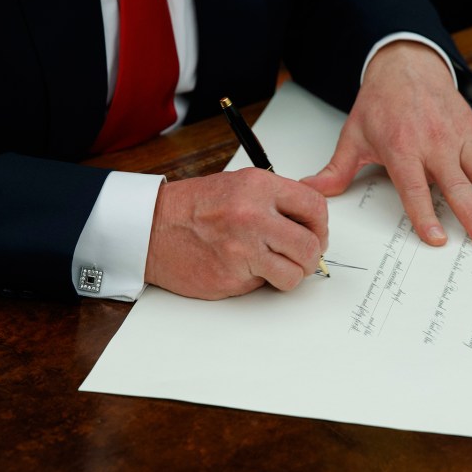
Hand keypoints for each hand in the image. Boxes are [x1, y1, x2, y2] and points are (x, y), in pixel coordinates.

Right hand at [144, 168, 328, 298]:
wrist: (151, 227)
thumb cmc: (192, 208)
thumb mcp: (239, 186)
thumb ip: (275, 202)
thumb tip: (309, 225)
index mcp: (258, 187)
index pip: (315, 207)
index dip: (320, 227)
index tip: (315, 234)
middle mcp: (253, 215)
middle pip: (310, 246)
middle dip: (309, 258)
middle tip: (299, 258)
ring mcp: (243, 249)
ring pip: (294, 273)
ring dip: (288, 275)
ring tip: (271, 266)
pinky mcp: (232, 276)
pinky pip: (264, 285)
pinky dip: (258, 281)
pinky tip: (240, 268)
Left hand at [302, 40, 471, 247]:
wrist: (406, 65)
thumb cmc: (380, 104)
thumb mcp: (353, 135)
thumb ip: (336, 170)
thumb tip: (309, 191)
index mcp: (402, 147)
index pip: (414, 188)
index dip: (424, 215)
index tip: (437, 240)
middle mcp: (434, 143)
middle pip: (456, 185)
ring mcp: (459, 137)